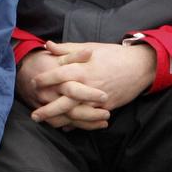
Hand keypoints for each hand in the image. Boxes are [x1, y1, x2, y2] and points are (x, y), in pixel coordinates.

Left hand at [30, 41, 155, 125]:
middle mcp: (88, 86)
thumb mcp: (89, 47)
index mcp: (82, 69)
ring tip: (47, 123)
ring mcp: (98, 99)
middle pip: (65, 101)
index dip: (44, 80)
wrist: (139, 66)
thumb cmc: (112, 54)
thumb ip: (66, 49)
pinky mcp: (106, 107)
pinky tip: (65, 126)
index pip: (58, 75)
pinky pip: (89, 119)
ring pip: (76, 114)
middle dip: (48, 109)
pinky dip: (77, 124)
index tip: (33, 83)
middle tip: (34, 115)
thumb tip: (47, 45)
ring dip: (60, 120)